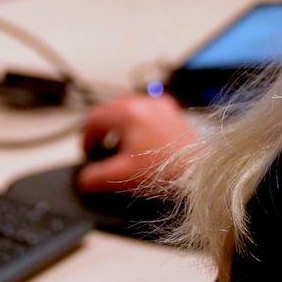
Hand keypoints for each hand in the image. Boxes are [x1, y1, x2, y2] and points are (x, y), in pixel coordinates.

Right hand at [76, 92, 196, 193]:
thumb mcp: (122, 176)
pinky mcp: (172, 112)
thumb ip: (95, 176)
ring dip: (118, 124)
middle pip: (110, 108)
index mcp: (129, 113)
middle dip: (101, 129)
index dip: (86, 136)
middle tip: (100, 148)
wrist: (198, 173)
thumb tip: (83, 179)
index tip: (88, 152)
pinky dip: (137, 122)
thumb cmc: (166, 172)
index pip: (94, 117)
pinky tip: (140, 141)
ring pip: (128, 107)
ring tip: (119, 145)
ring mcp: (160, 105)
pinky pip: (146, 109)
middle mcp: (144, 103)